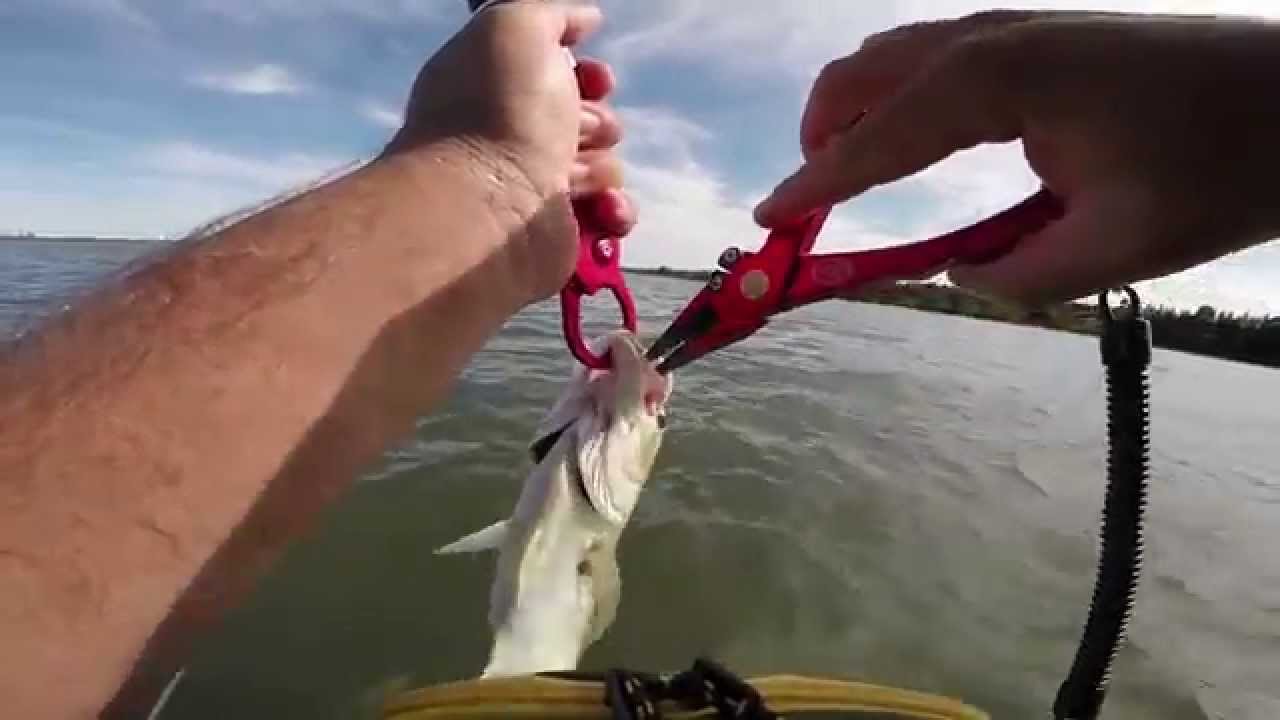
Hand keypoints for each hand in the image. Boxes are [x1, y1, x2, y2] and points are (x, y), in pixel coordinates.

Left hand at [384, 1, 634, 299]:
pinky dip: (613, 211)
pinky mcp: (558, 235)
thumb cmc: (497, 111)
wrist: (489, 210)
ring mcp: (534, 191)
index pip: (554, 75)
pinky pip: (608, 217)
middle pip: (587, 121)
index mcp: (494, 89)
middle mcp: (511, 139)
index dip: (586, 73)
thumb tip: (586, 18)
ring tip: (575, 176)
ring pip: (603, 168)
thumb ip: (552, 12)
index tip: (593, 76)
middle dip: (598, 120)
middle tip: (577, 128)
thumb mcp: (515, 26)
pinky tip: (601, 208)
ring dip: (602, 166)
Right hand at [755, 12, 1279, 304]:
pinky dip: (895, 101)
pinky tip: (915, 145)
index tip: (767, 222)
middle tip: (813, 211)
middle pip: (861, 74)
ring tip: (854, 182)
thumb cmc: (1220, 169)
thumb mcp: (1115, 246)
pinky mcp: (1033, 34)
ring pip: (890, 57)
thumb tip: (956, 271)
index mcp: (1003, 81)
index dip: (815, 184)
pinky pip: (930, 58)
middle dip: (822, 141)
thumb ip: (1014, 275)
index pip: (878, 135)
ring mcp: (1014, 26)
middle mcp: (994, 38)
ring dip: (855, 117)